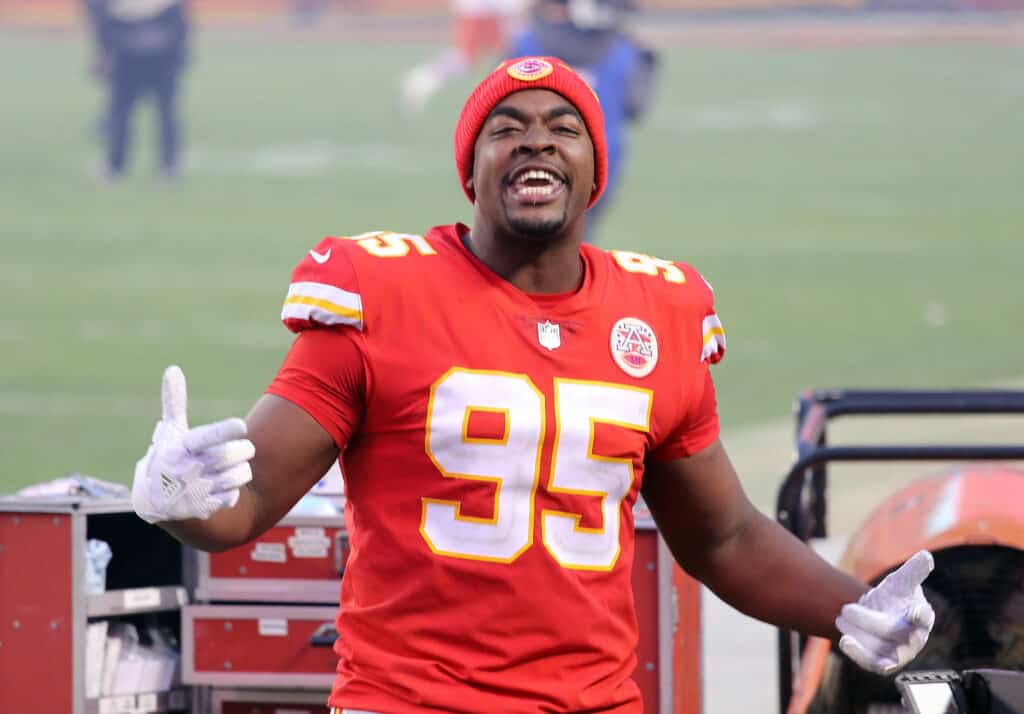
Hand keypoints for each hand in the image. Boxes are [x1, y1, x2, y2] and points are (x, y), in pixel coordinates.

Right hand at [132, 366, 253, 523]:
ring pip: (237, 476)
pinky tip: (225, 487)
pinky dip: (234, 491)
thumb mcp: (170, 431)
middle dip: (244, 450)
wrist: (154, 500)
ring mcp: (195, 490)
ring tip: (236, 466)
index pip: (206, 437)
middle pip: (230, 456)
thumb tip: (172, 369)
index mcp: (181, 448)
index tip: (242, 426)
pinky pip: (232, 497)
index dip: (224, 431)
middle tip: (245, 448)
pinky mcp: (202, 508)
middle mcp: (187, 470)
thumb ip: (175, 403)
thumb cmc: (168, 457)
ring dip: (243, 470)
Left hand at [836, 550, 935, 675]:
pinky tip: (844, 641)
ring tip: (841, 619)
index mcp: (922, 617)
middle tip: (846, 607)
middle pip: (893, 632)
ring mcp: (900, 654)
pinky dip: (858, 654)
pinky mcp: (883, 664)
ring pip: (881, 648)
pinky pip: (871, 663)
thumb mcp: (900, 583)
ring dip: (861, 636)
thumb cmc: (894, 598)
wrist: (876, 615)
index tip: (915, 611)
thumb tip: (926, 556)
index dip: (920, 615)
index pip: (923, 618)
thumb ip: (912, 571)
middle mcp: (914, 639)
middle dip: (870, 621)